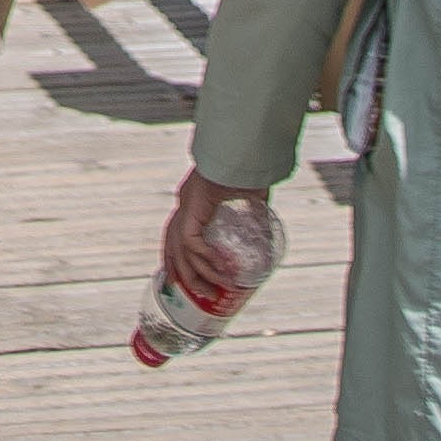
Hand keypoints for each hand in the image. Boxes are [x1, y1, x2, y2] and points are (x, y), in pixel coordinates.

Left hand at [156, 169, 268, 319]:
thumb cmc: (250, 167)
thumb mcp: (251, 200)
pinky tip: (221, 268)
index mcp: (193, 201)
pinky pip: (191, 241)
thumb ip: (257, 221)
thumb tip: (269, 247)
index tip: (183, 278)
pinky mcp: (192, 206)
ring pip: (180, 248)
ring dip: (196, 273)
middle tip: (198, 293)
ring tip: (216, 290)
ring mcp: (186, 204)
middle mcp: (185, 203)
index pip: (177, 232)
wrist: (246, 147)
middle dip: (180, 271)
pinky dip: (204, 258)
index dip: (177, 255)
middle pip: (171, 243)